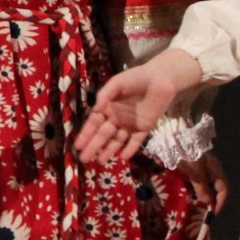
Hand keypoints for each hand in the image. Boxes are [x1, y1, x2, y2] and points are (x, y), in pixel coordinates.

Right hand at [77, 50, 201, 164]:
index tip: (78, 145)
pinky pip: (136, 140)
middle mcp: (117, 118)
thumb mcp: (117, 83)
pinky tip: (123, 157)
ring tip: (100, 161)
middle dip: (94, 146)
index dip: (86, 135)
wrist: (161, 78)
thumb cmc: (137, 78)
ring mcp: (131, 124)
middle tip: (84, 159)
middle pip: (103, 135)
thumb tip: (95, 110)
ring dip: (109, 150)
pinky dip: (130, 149)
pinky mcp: (145, 127)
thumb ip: (105, 95)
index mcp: (108, 108)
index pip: (94, 124)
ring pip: (117, 140)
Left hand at [178, 153, 230, 216]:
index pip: (224, 190)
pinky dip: (194, 191)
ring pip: (206, 186)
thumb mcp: (196, 173)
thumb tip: (208, 205)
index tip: (212, 215)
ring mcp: (202, 168)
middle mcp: (212, 169)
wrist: (177, 136)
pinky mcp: (192, 167)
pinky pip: (196, 182)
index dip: (220, 203)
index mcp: (216, 170)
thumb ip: (202, 188)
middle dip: (210, 202)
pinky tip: (187, 196)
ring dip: (201, 197)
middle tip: (202, 214)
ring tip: (194, 207)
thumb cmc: (188, 154)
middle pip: (215, 189)